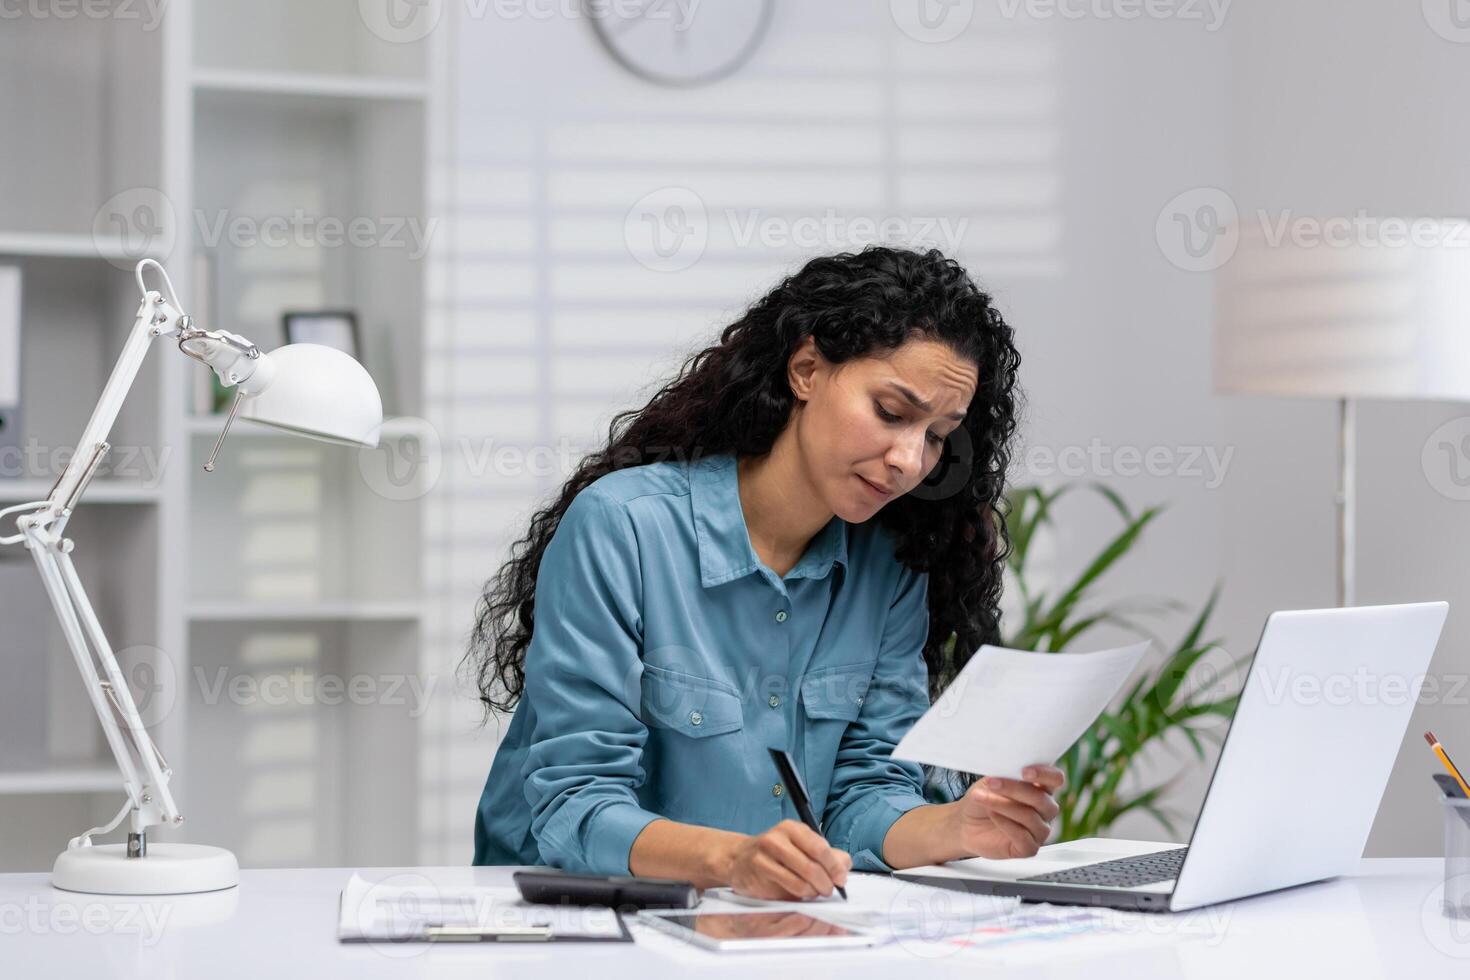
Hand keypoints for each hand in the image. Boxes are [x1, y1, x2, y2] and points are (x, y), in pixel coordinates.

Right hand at [723, 819, 851, 899]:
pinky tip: (801, 894)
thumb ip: (827, 855)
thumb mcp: (802, 848)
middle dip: (826, 882)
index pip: (820, 847)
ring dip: (814, 891)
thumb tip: (845, 865)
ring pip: (801, 880)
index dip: (834, 866)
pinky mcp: (758, 872)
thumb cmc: (777, 855)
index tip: (841, 879)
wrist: (740, 859)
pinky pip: (788, 889)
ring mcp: (765, 855)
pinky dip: (800, 896)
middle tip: (829, 890)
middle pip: (812, 865)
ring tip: (815, 892)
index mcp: (792, 828)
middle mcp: (777, 838)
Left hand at [953, 765, 1064, 858]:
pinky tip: (993, 815)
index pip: (1055, 779)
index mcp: (1041, 788)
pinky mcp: (1029, 848)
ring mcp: (1039, 830)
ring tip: (982, 798)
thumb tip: (1011, 768)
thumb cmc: (984, 798)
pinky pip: (1023, 837)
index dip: (1045, 774)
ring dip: (1003, 805)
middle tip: (992, 783)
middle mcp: (1045, 810)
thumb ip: (1006, 774)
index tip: (1025, 771)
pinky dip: (1005, 824)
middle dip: (1015, 789)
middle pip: (1042, 799)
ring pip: (1030, 817)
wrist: (966, 823)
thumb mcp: (992, 781)